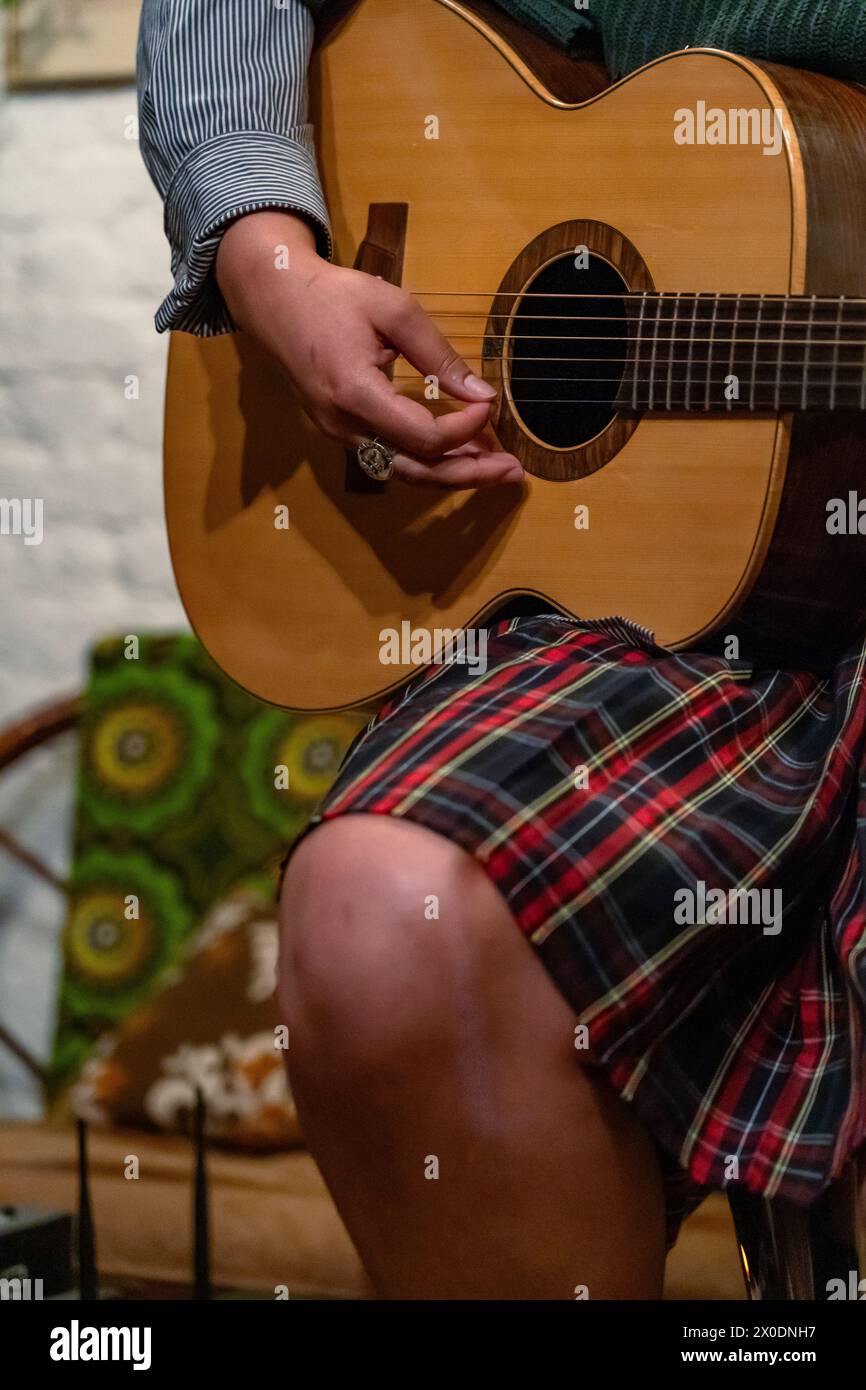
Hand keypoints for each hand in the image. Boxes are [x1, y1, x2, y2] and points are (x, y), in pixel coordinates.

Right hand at [216, 211, 524, 488]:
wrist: (274, 300)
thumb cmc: (333, 296)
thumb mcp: (393, 308)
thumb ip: (438, 352)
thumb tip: (480, 393)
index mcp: (356, 395)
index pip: (425, 436)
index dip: (466, 428)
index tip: (490, 403)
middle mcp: (345, 427)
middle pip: (417, 471)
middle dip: (470, 474)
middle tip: (515, 471)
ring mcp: (339, 435)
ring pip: (403, 473)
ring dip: (452, 474)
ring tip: (495, 469)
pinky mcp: (341, 432)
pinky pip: (390, 460)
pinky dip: (428, 462)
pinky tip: (459, 453)